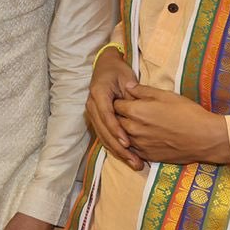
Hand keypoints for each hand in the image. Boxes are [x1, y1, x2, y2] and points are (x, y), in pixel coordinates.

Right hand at [86, 46, 142, 169]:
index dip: (116, 130)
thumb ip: (132, 94)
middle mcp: (92, 105)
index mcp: (98, 94)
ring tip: (134, 163)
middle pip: (103, 130)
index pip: (106, 115)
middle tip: (134, 160)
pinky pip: (104, 136)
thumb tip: (136, 110)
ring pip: (103, 136)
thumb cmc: (118, 71)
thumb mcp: (127, 78)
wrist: (105, 67)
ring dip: (117, 151)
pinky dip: (115, 147)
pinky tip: (127, 157)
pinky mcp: (97, 119)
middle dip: (118, 147)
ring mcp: (92, 113)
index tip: (127, 142)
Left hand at [115, 84, 229, 164]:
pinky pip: (132, 149)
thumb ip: (143, 91)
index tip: (125, 99)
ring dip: (124, 130)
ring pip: (122, 136)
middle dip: (119, 115)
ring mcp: (139, 145)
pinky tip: (141, 137)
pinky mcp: (148, 156)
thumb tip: (127, 85)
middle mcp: (133, 129)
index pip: (116, 104)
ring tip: (135, 124)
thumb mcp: (166, 95)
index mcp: (136, 112)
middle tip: (128, 111)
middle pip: (116, 121)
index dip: (120, 100)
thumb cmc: (188, 113)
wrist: (205, 138)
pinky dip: (132, 143)